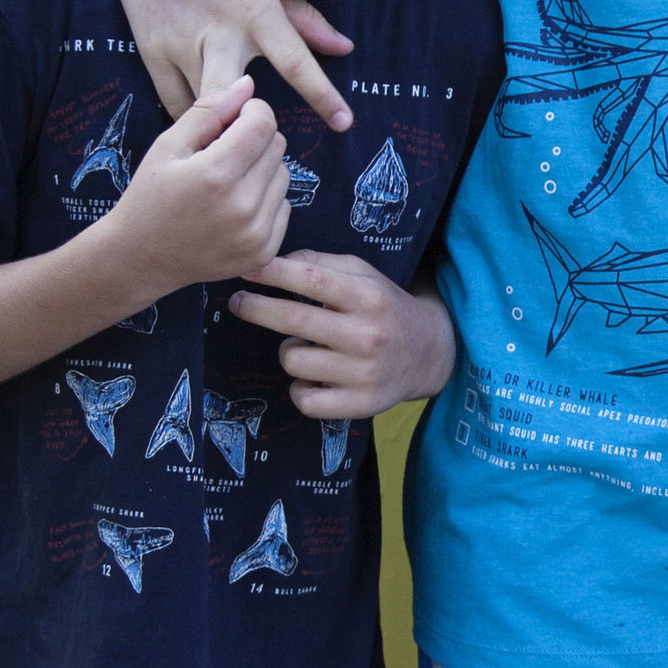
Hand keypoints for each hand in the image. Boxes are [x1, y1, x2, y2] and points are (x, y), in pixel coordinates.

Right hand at [106, 0, 356, 131]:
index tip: (345, 123)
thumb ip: (304, 18)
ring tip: (236, 151)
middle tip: (265, 145)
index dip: (323, 95)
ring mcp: (180, 43)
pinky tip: (206, 134)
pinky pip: (173, 104)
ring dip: (219, 130)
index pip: (295, 60)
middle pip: (232, 97)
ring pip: (200, 108)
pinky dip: (192, 122)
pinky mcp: (151, 52)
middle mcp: (218, 31)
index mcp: (255, 10)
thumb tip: (344, 48)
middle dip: (247, 127)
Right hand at [106, 85, 291, 299]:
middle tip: (222, 153)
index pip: (263, 123)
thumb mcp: (168, 146)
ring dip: (262, 169)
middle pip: (277, 146)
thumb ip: (209, 112)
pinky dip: (265, 200)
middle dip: (255, 139)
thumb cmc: (149, 196)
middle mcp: (242, 206)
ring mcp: (256, 234)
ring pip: (284, 175)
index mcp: (215, 174)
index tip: (233, 118)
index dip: (251, 111)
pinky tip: (234, 206)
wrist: (140, 258)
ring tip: (227, 181)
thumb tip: (248, 84)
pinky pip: (284, 206)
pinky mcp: (264, 252)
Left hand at [226, 253, 457, 417]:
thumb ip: (321, 263)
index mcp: (369, 297)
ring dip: (289, 350)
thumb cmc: (385, 308)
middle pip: (293, 321)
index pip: (313, 280)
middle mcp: (367, 335)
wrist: (430, 354)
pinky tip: (314, 378)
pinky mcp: (358, 405)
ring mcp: (363, 374)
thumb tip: (273, 261)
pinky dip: (300, 388)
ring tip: (309, 346)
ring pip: (293, 359)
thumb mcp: (364, 275)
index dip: (273, 273)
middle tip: (237, 301)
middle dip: (255, 308)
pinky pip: (303, 399)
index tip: (246, 268)